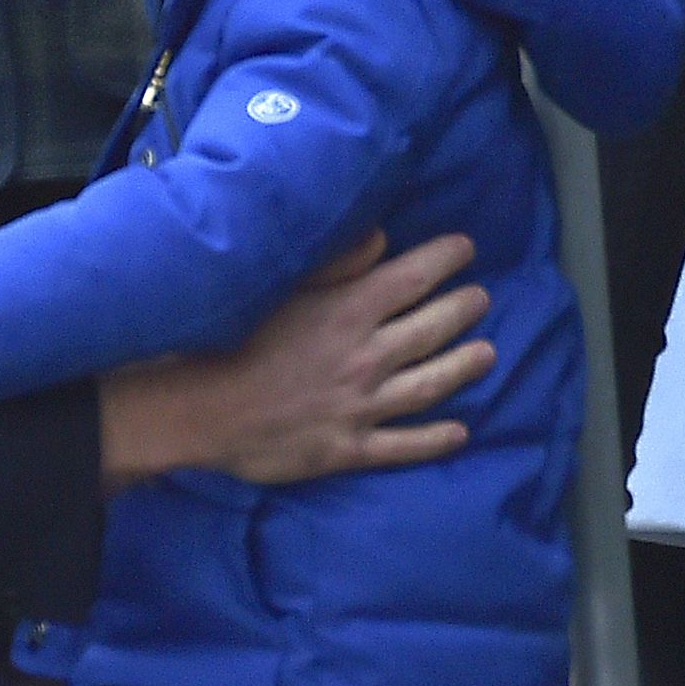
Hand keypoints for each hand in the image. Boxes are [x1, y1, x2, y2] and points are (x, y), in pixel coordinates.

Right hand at [101, 232, 495, 489]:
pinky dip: (436, 439)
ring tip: (488, 354)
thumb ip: (335, 261)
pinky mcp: (348, 448)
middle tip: (481, 298)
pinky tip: (460, 432)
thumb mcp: (280, 286)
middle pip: (434, 328)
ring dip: (465, 367)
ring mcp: (361, 406)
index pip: (414, 277)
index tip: (466, 248)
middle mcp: (366, 356)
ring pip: (432, 385)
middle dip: (465, 309)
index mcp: (348, 310)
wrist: (196, 408)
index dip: (446, 259)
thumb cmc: (230, 339)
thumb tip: (381, 237)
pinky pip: (405, 445)